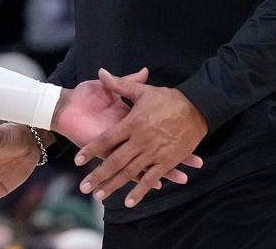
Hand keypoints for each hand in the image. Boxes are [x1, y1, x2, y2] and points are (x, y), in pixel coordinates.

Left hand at [76, 68, 208, 208]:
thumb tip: (101, 72)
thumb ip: (120, 84)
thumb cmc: (168, 98)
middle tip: (84, 188)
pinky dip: (140, 191)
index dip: (91, 150)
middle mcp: (140, 140)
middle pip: (115, 161)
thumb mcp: (142, 90)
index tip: (78, 161)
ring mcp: (154, 152)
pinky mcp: (167, 161)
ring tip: (99, 196)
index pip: (106, 139)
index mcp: (132, 123)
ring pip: (130, 172)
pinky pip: (151, 178)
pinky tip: (129, 202)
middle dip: (98, 175)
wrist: (197, 107)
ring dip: (114, 185)